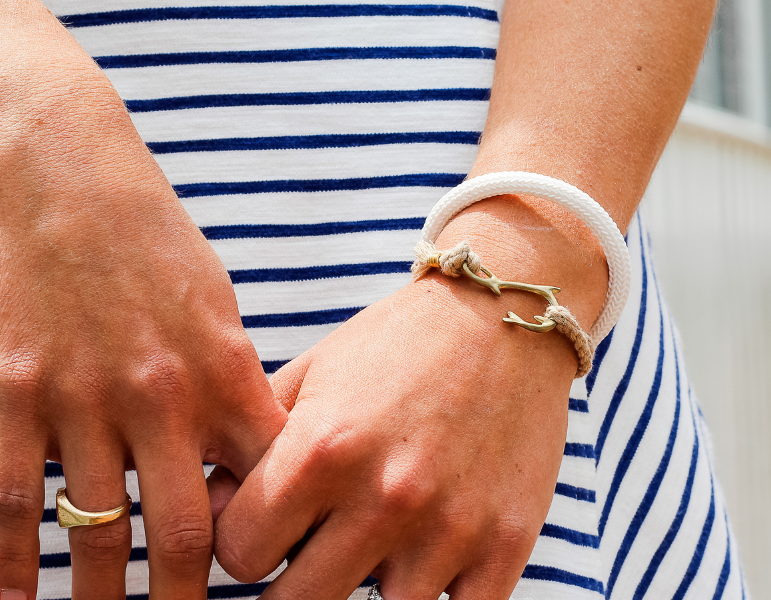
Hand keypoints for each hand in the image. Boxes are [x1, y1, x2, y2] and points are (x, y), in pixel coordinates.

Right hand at [0, 4, 287, 597]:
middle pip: (182, 535)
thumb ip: (230, 384)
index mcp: (221, 370)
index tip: (275, 576)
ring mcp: (76, 400)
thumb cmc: (146, 236)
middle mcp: (156, 396)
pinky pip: (11, 503)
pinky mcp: (5, 395)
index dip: (272, 541)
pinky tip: (20, 598)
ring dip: (104, 599)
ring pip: (95, 534)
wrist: (55, 163)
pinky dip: (14, 565)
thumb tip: (247, 456)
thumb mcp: (213, 305)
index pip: (264, 482)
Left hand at [211, 196, 608, 598]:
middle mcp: (384, 497)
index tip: (269, 525)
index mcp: (322, 450)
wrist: (506, 319)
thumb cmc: (399, 345)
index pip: (238, 556)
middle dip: (293, 579)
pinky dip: (432, 598)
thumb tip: (209, 510)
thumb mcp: (312, 374)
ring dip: (364, 588)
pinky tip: (424, 562)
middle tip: (313, 548)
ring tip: (374, 544)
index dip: (246, 542)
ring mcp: (449, 529)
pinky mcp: (505, 546)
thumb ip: (249, 444)